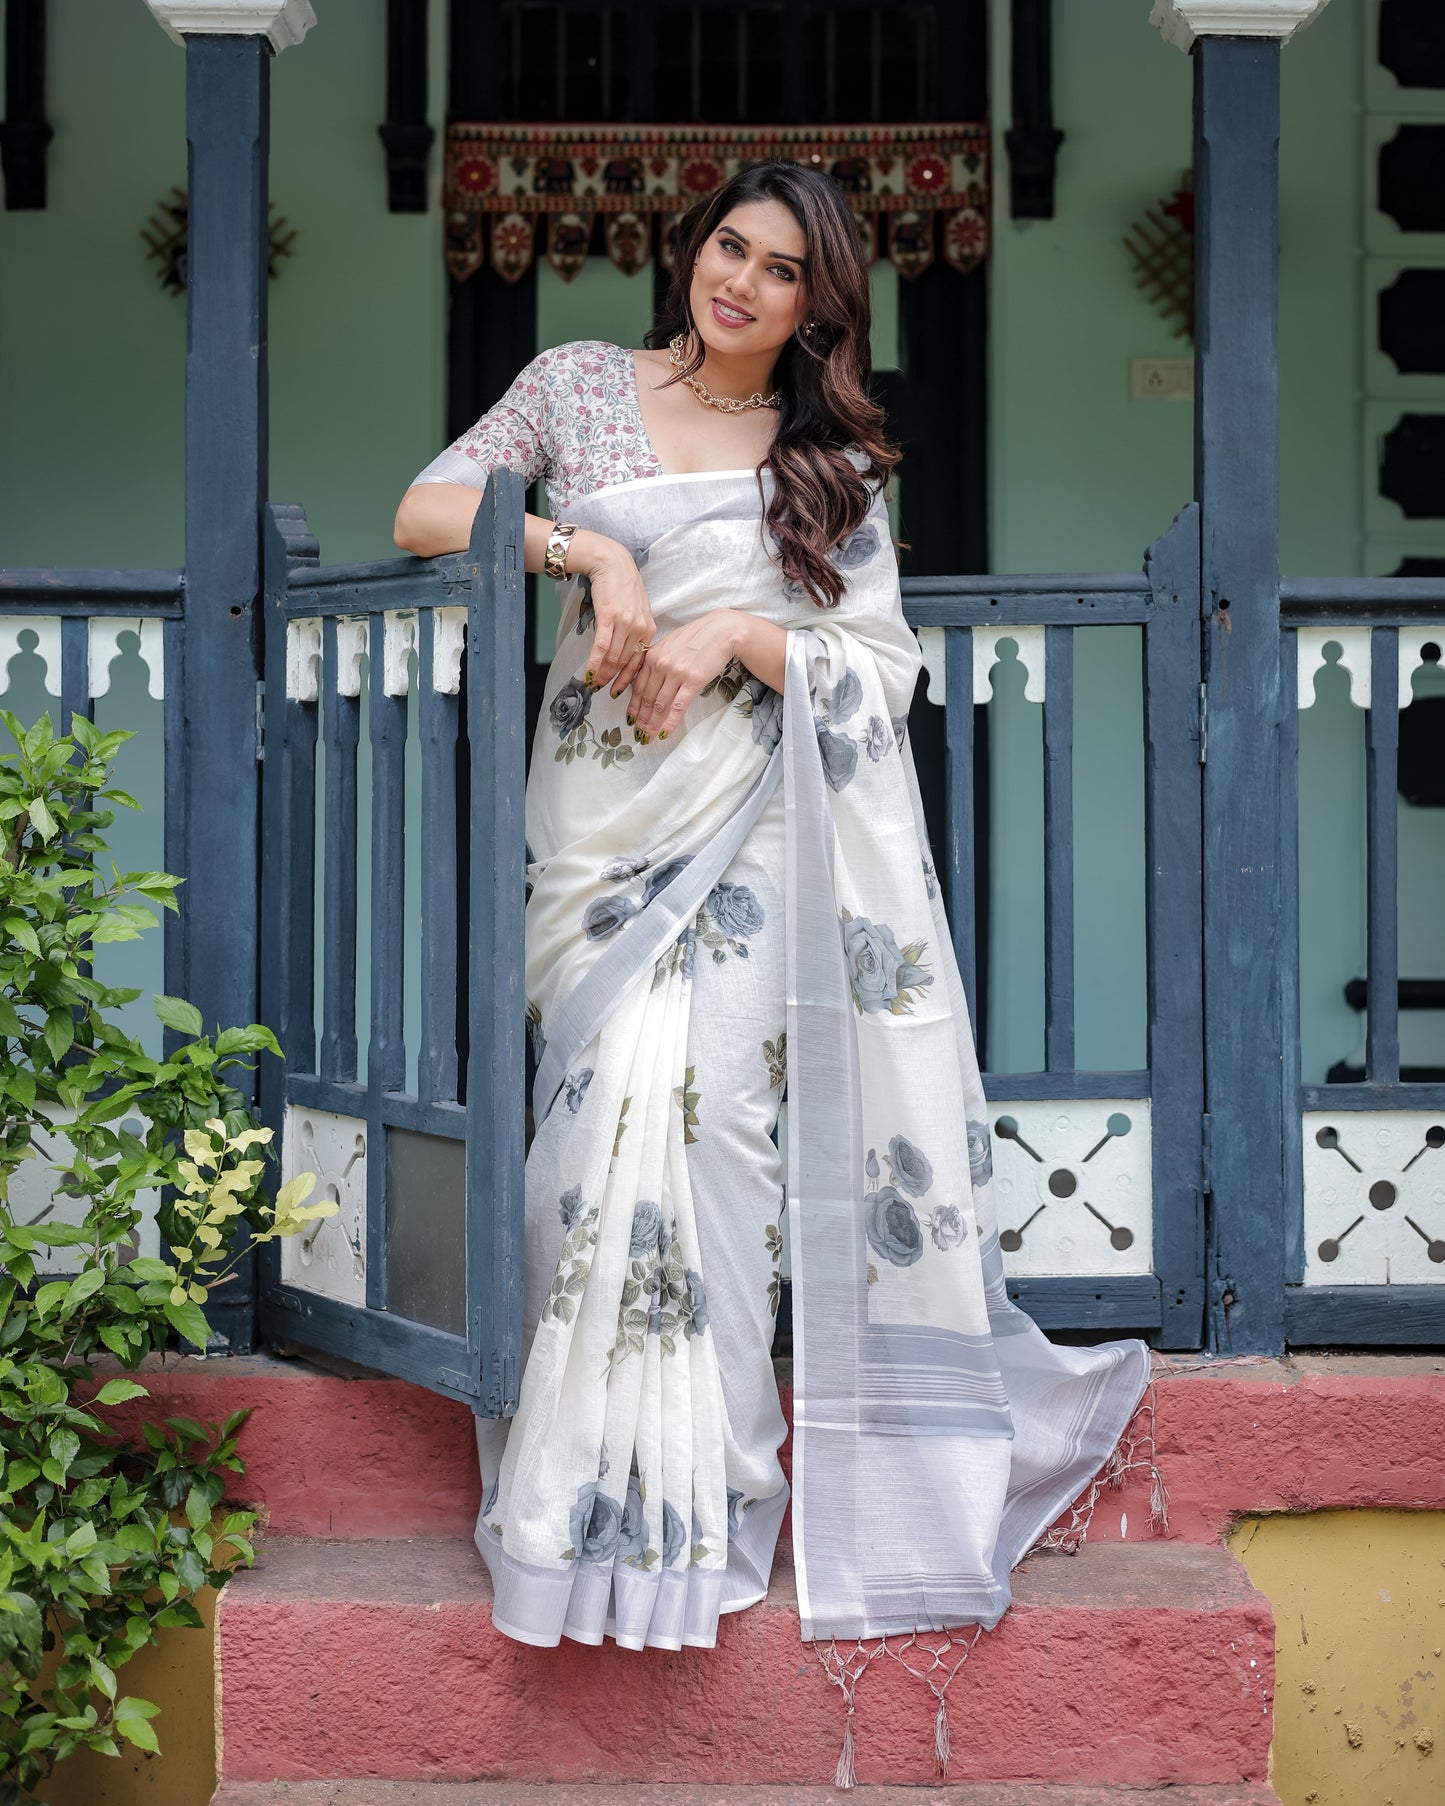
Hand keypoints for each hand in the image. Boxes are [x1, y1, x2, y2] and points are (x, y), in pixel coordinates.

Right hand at [575, 541, 656, 696]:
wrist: (612, 563)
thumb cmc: (622, 585)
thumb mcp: (637, 610)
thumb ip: (635, 632)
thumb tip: (627, 653)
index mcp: (649, 628)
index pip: (639, 661)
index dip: (628, 680)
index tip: (619, 691)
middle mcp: (640, 628)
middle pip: (625, 663)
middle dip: (613, 680)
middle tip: (602, 690)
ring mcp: (625, 623)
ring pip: (613, 657)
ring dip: (602, 674)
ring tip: (593, 683)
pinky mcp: (609, 617)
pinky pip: (602, 647)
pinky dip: (594, 663)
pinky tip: (588, 673)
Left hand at [625, 611, 743, 740]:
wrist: (721, 631)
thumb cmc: (697, 637)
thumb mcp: (670, 644)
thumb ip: (656, 661)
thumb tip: (647, 681)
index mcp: (652, 655)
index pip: (638, 687)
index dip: (633, 707)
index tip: (631, 720)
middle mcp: (660, 664)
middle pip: (647, 699)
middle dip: (641, 720)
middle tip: (638, 735)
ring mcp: (676, 673)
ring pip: (659, 705)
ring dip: (652, 725)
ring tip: (648, 738)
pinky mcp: (693, 681)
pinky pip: (677, 706)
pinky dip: (669, 723)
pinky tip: (664, 734)